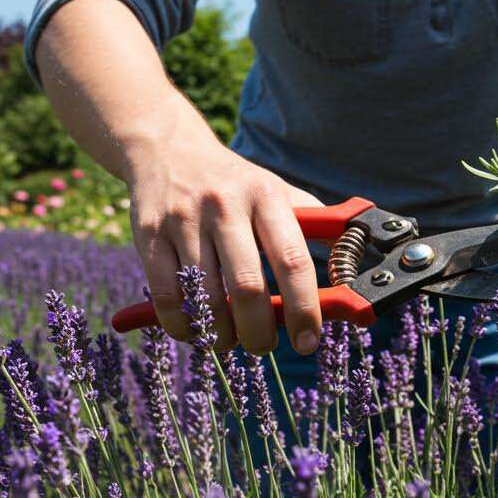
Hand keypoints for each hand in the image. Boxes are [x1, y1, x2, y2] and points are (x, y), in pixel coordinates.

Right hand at [127, 138, 322, 354]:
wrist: (168, 151)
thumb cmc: (235, 185)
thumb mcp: (276, 191)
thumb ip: (314, 228)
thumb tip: (349, 275)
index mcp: (266, 197)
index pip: (293, 261)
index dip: (304, 309)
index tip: (307, 340)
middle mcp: (224, 206)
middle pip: (247, 288)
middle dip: (259, 332)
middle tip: (264, 346)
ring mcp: (183, 220)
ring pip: (205, 299)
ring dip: (221, 335)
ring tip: (230, 339)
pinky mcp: (148, 236)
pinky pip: (167, 299)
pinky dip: (184, 327)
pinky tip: (196, 329)